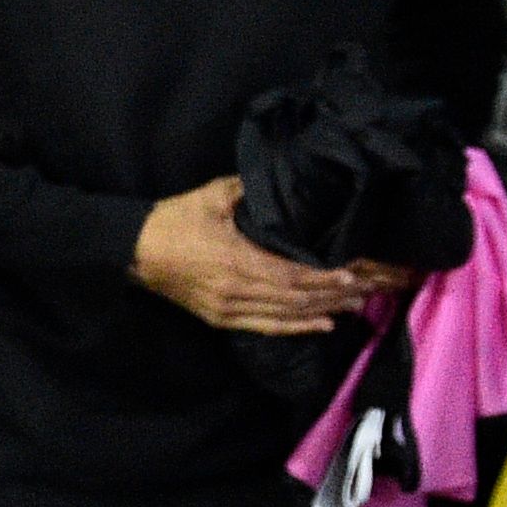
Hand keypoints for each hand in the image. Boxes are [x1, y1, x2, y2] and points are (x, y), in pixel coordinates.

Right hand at [131, 176, 378, 334]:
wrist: (136, 250)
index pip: (289, 274)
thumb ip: (249, 189)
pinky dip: (297, 327)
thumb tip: (283, 179)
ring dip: (322, 311)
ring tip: (357, 304)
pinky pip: (266, 327)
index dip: (322, 277)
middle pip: (294, 298)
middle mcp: (235, 290)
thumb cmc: (174, 219)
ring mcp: (228, 309)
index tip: (353, 273)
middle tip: (369, 289)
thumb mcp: (212, 196)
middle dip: (334, 294)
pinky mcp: (221, 319)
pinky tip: (323, 324)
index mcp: (234, 259)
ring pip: (284, 315)